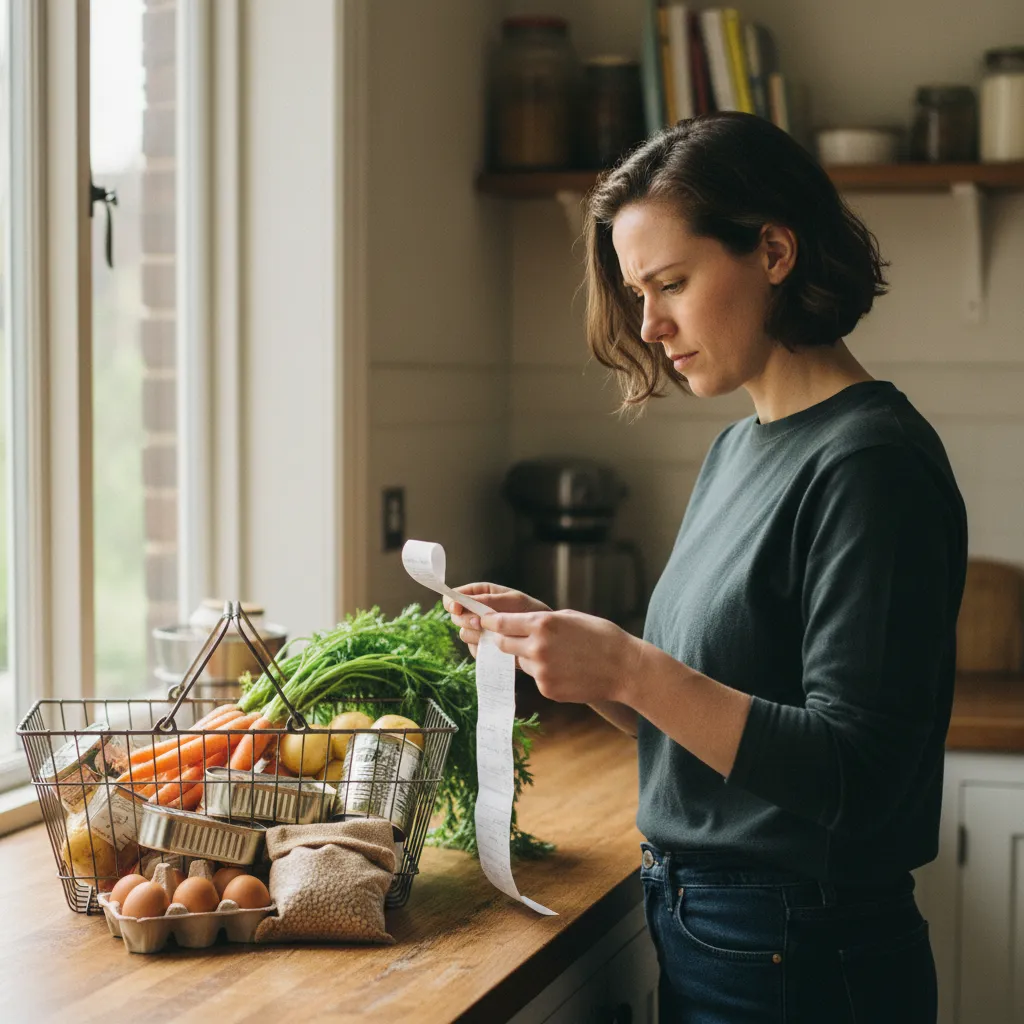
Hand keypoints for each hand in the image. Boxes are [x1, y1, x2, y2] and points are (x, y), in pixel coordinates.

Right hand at [443, 583, 550, 659]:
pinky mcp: (483, 648)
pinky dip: (483, 648)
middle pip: (456, 617)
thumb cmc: (532, 612)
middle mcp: (477, 612)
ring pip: (464, 634)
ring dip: (476, 635)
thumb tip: (464, 602)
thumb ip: (489, 601)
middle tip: (481, 624)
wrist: (546, 637)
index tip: (456, 607)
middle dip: (466, 620)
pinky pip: (474, 650)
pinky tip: (497, 646)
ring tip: (495, 634)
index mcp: (482, 595)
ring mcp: (479, 631)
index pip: (457, 596)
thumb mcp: (514, 601)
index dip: (452, 601)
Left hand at [479, 608, 644, 706]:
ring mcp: (542, 671)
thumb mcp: (569, 617)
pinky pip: (535, 678)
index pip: (500, 623)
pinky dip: (542, 673)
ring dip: (525, 657)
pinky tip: (563, 669)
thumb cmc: (601, 636)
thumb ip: (541, 622)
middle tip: (506, 637)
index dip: (488, 622)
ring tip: (549, 654)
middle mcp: (537, 647)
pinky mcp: (548, 689)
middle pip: (502, 644)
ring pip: (519, 662)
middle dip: (501, 640)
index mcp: (542, 623)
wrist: (625, 668)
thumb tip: (518, 623)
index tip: (482, 621)